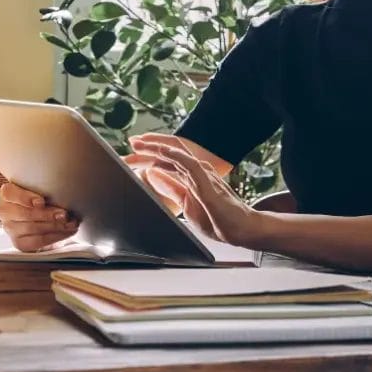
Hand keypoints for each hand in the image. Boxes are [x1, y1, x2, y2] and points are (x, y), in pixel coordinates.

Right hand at [0, 182, 78, 251]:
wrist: (44, 219)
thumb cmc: (43, 200)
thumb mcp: (42, 190)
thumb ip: (46, 189)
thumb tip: (62, 192)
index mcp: (8, 193)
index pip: (10, 194)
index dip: (26, 198)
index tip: (41, 202)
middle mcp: (5, 211)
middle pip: (24, 214)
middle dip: (47, 215)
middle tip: (64, 215)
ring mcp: (10, 228)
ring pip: (32, 228)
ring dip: (55, 226)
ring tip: (70, 223)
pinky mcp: (19, 243)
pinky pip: (37, 241)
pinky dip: (55, 236)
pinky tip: (66, 232)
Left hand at [128, 136, 260, 246]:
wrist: (239, 230)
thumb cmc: (217, 218)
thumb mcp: (185, 202)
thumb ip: (170, 188)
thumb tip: (152, 176)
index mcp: (191, 175)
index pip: (167, 160)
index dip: (149, 154)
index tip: (131, 152)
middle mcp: (196, 170)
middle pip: (170, 152)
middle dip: (149, 146)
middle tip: (132, 141)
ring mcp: (202, 174)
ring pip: (177, 153)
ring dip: (157, 147)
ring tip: (141, 142)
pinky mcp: (207, 181)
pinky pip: (189, 163)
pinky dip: (174, 155)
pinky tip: (162, 151)